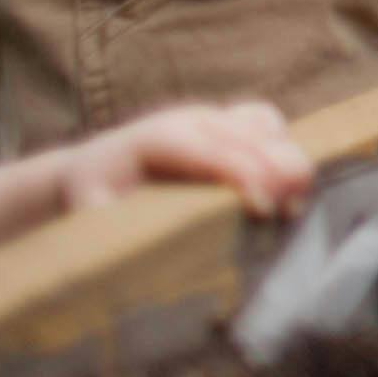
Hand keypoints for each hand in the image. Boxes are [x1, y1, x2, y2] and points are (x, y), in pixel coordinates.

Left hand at [58, 102, 314, 218]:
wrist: (92, 165)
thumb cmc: (91, 196)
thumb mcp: (89, 213)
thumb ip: (106, 228)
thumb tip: (126, 260)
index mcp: (155, 141)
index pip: (214, 153)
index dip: (245, 177)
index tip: (263, 210)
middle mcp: (189, 120)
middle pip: (253, 136)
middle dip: (279, 174)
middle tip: (285, 216)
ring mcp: (211, 116)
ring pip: (267, 126)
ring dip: (286, 163)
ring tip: (289, 206)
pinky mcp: (225, 121)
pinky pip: (268, 125)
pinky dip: (282, 151)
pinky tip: (281, 188)